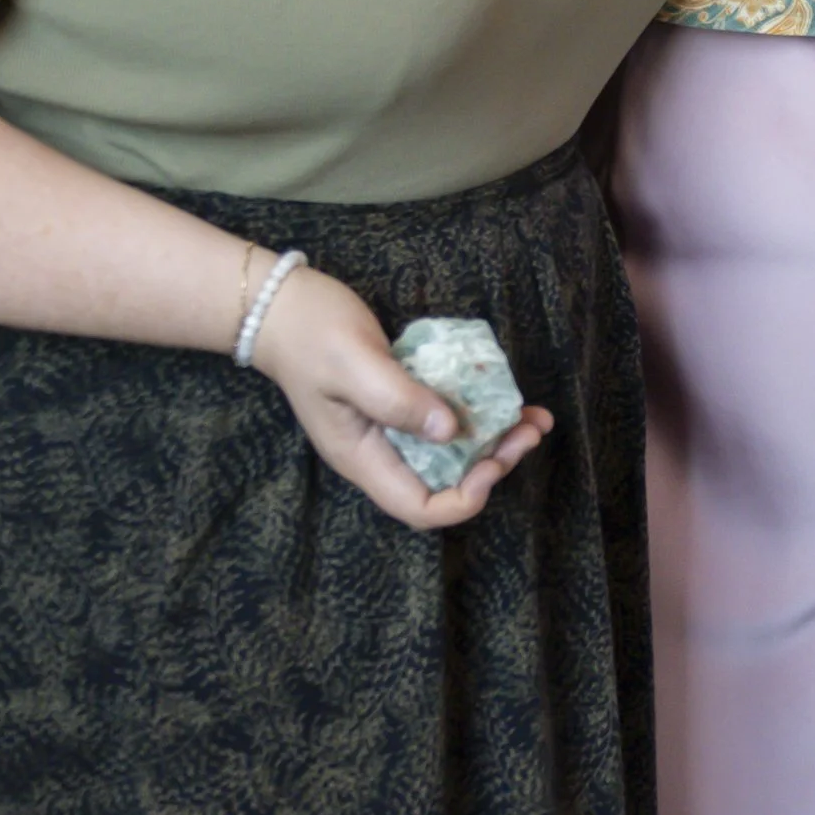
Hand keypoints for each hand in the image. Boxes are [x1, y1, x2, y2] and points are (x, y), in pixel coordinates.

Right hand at [249, 265, 551, 528]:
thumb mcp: (354, 362)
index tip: (492, 461)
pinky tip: (507, 397)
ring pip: (451, 455)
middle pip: (444, 485)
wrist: (281, 307)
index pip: (418, 508)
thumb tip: (449, 431)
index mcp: (363, 458)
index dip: (462, 498)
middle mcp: (380, 453)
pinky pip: (446, 423)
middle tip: (528, 431)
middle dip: (493, 464)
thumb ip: (398, 399)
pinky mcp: (401, 405)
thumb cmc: (311, 333)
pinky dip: (480, 415)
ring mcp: (391, 431)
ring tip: (533, 418)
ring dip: (496, 442)